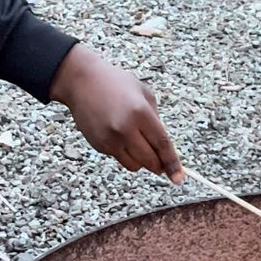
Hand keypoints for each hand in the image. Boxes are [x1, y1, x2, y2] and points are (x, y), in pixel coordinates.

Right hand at [50, 44, 183, 182]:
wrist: (81, 82)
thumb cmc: (115, 83)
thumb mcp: (143, 93)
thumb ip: (155, 119)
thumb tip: (162, 146)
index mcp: (140, 113)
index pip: (162, 145)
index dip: (172, 163)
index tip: (178, 178)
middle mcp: (125, 129)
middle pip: (149, 160)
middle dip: (159, 165)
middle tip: (161, 161)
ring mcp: (110, 139)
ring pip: (134, 165)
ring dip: (142, 161)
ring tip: (138, 144)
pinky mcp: (99, 145)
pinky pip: (119, 158)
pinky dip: (125, 153)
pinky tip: (119, 135)